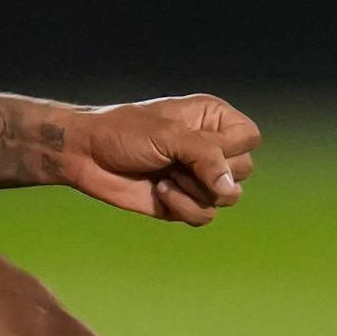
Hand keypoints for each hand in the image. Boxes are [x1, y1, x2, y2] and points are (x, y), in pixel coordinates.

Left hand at [60, 94, 262, 224]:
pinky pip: (206, 216)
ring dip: (193, 192)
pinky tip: (159, 192)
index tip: (197, 144)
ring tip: (165, 177)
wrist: (86, 156)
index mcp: (213, 120)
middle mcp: (212, 148)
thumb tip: (229, 188)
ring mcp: (199, 177)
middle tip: (176, 162)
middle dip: (208, 172)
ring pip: (227, 197)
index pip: (250, 138)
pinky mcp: (185, 202)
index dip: (230, 148)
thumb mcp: (169, 136)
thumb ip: (206, 158)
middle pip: (243, 171)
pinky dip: (183, 208)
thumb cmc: (124, 132)